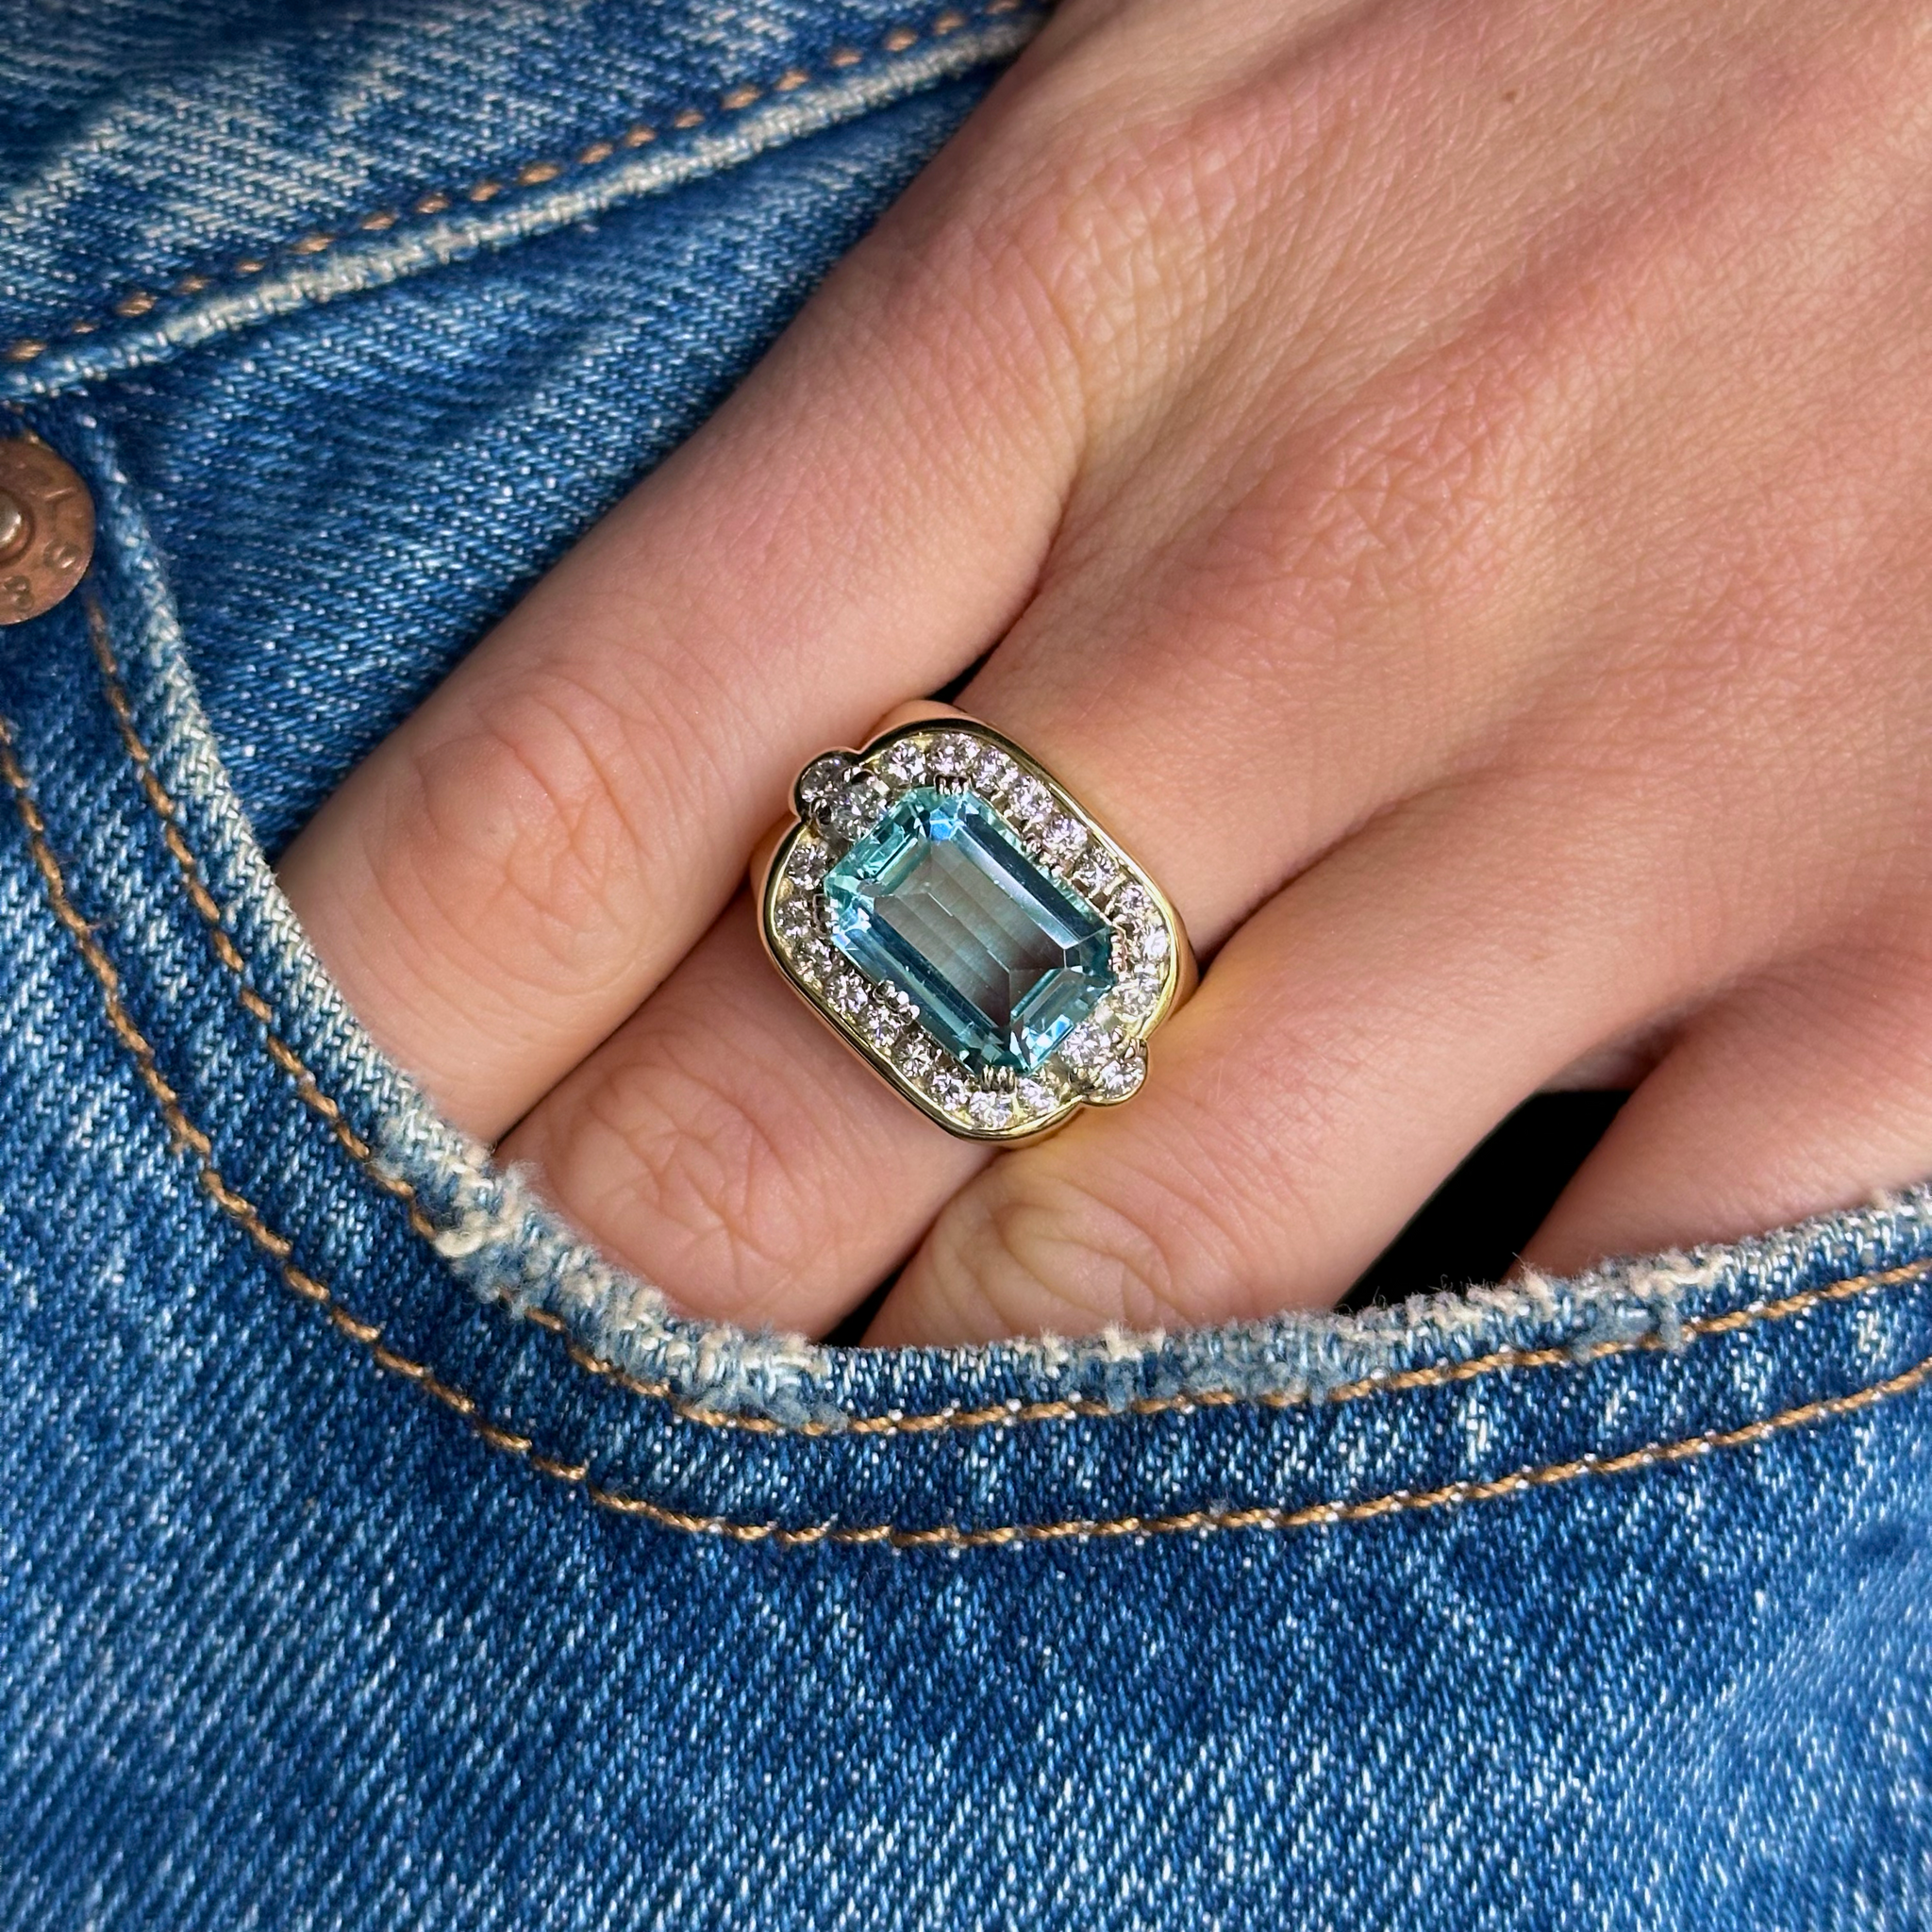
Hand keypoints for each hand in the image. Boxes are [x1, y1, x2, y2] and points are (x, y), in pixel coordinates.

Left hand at [279, 0, 1931, 1344]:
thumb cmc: (1596, 4)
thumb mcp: (1188, 76)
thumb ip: (926, 392)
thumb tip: (720, 695)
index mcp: (1087, 301)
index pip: (594, 766)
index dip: (389, 1024)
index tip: (299, 1161)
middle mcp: (1319, 575)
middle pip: (820, 1069)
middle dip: (618, 1278)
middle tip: (505, 1382)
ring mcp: (1637, 780)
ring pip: (1163, 1250)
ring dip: (948, 1406)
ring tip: (825, 1472)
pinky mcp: (1918, 938)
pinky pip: (1581, 1299)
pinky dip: (1399, 1417)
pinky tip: (1272, 1437)